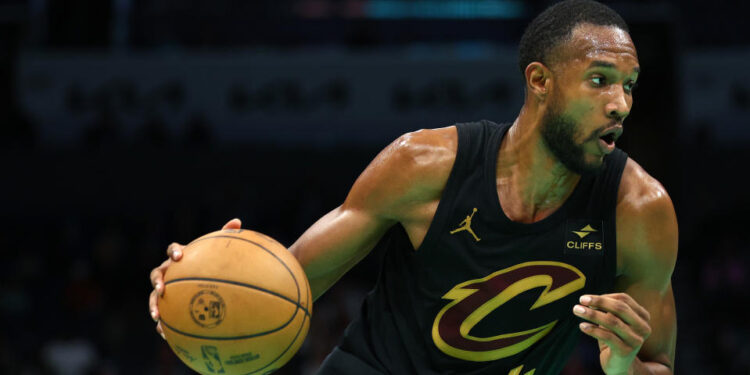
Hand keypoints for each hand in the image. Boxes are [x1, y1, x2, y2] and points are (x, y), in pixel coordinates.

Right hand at [148, 218, 241, 339]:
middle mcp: (168, 272)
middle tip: (162, 289)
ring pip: (153, 297)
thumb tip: (237, 221)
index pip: (173, 249)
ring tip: (157, 317)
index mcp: (179, 258)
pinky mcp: (167, 305)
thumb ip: (225, 235)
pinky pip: (162, 314)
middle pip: (156, 274)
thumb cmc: (211, 263)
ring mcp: (165, 289)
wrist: (205, 281)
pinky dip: (162, 323)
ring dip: (153, 305)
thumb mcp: (218, 251)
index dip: (174, 252)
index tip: (180, 257)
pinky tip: (164, 333)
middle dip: (157, 281)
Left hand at [573, 293, 651, 374]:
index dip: (604, 296)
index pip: (624, 299)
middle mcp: (643, 327)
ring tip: (576, 310)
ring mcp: (636, 340)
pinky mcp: (625, 351)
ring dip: (592, 314)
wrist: (619, 365)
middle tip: (581, 299)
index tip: (586, 298)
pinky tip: (582, 326)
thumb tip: (589, 299)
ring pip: (612, 321)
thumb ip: (607, 309)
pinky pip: (607, 336)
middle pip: (620, 308)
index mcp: (643, 317)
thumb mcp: (613, 322)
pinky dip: (592, 329)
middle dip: (599, 301)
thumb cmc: (614, 338)